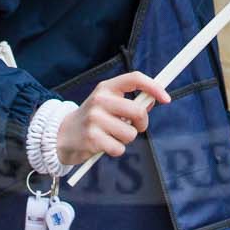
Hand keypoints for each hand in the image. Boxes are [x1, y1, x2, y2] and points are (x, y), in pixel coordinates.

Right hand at [56, 71, 170, 165]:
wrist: (62, 135)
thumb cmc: (92, 119)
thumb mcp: (107, 104)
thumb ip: (129, 102)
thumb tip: (152, 101)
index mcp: (106, 87)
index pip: (135, 78)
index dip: (154, 87)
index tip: (166, 99)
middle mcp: (100, 100)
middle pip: (138, 111)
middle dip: (142, 123)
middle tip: (134, 126)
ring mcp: (95, 118)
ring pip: (130, 133)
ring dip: (126, 139)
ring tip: (111, 136)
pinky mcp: (92, 138)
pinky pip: (120, 148)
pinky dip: (116, 150)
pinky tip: (104, 145)